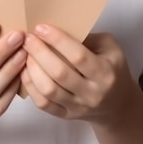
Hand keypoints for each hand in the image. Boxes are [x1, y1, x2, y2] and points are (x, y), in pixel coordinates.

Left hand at [21, 24, 135, 124]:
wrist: (118, 105)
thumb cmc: (112, 68)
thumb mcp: (110, 48)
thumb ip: (88, 37)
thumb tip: (57, 27)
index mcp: (106, 73)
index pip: (78, 56)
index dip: (57, 40)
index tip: (41, 27)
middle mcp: (92, 93)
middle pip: (60, 73)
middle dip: (39, 52)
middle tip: (27, 38)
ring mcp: (78, 107)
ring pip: (48, 90)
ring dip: (32, 69)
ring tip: (24, 53)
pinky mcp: (65, 116)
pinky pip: (43, 104)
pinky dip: (30, 86)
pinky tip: (24, 71)